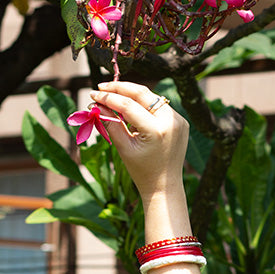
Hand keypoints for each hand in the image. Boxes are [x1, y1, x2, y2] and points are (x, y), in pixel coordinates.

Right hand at [89, 81, 188, 201]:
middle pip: (142, 93)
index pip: (128, 105)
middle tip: (101, 87)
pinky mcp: (181, 121)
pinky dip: (144, 105)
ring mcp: (179, 119)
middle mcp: (171, 121)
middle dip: (120, 88)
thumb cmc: (142, 171)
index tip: (94, 94)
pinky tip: (130, 108)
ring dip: (131, 95)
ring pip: (151, 98)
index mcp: (157, 130)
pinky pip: (159, 106)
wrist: (164, 186)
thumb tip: (96, 105)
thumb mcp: (124, 148)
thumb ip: (111, 124)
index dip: (109, 98)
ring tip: (112, 97)